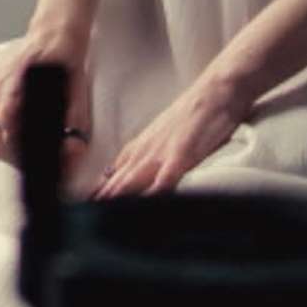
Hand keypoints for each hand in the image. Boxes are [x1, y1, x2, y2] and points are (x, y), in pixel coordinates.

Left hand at [89, 66, 253, 200]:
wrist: (216, 90)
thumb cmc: (197, 113)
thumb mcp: (167, 133)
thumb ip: (153, 153)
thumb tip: (142, 172)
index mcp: (142, 145)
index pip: (113, 172)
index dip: (101, 191)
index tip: (90, 205)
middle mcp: (146, 150)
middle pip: (117, 181)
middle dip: (102, 200)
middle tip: (89, 215)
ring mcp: (162, 152)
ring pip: (132, 181)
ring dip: (117, 198)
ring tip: (104, 216)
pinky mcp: (181, 154)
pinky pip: (163, 179)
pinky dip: (153, 194)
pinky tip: (146, 206)